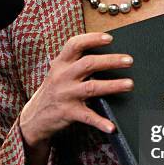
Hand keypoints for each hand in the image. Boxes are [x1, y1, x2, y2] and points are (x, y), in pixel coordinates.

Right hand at [20, 32, 132, 147]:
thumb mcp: (58, 72)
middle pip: (88, 64)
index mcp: (60, 63)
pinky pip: (87, 117)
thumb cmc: (54, 91)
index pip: (74, 44)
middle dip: (110, 61)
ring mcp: (65, 94)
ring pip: (92, 87)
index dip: (92, 39)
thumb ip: (75, 62)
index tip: (109, 38)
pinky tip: (112, 126)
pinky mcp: (68, 112)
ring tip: (129, 84)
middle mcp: (62, 77)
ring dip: (113, 86)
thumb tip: (104, 55)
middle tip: (129, 60)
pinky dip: (100, 122)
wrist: (34, 118)